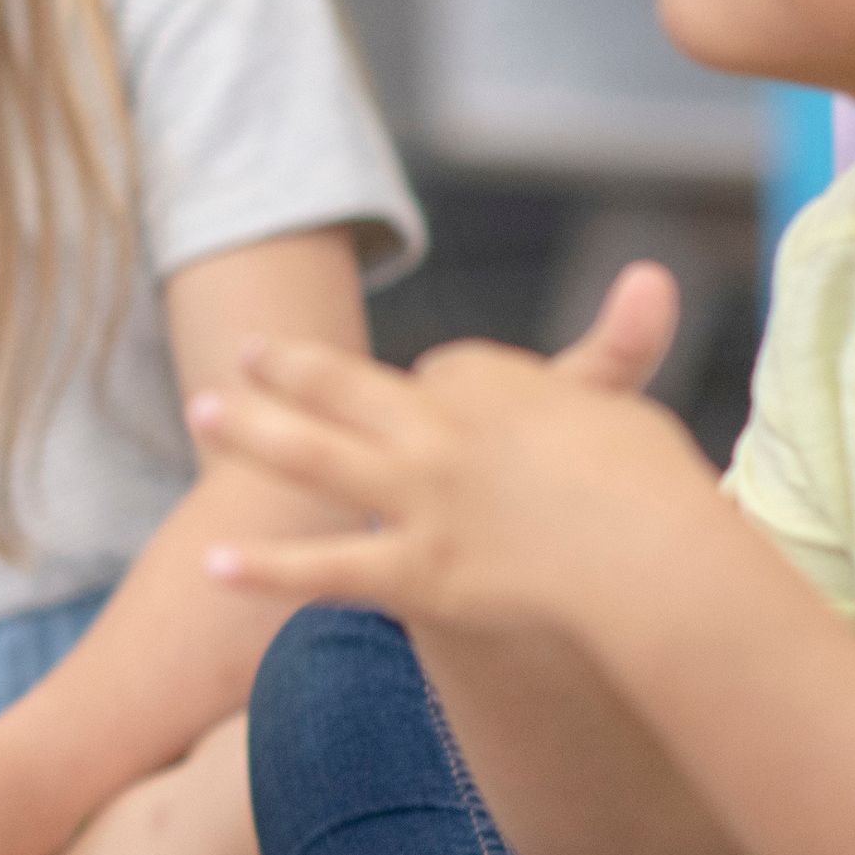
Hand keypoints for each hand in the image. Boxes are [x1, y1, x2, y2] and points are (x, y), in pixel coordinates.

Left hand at [189, 263, 717, 642]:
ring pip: (314, 456)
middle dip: (294, 369)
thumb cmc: (656, 491)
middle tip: (249, 352)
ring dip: (251, 429)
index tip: (447, 412)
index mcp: (494, 383)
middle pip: (348, 386)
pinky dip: (266, 568)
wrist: (650, 563)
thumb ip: (621, 348)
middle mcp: (438, 432)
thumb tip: (651, 280)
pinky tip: (212, 562)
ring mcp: (417, 501)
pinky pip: (327, 570)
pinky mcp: (414, 575)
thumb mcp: (632, 406)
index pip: (445, 371)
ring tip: (197, 409)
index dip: (443, 393)